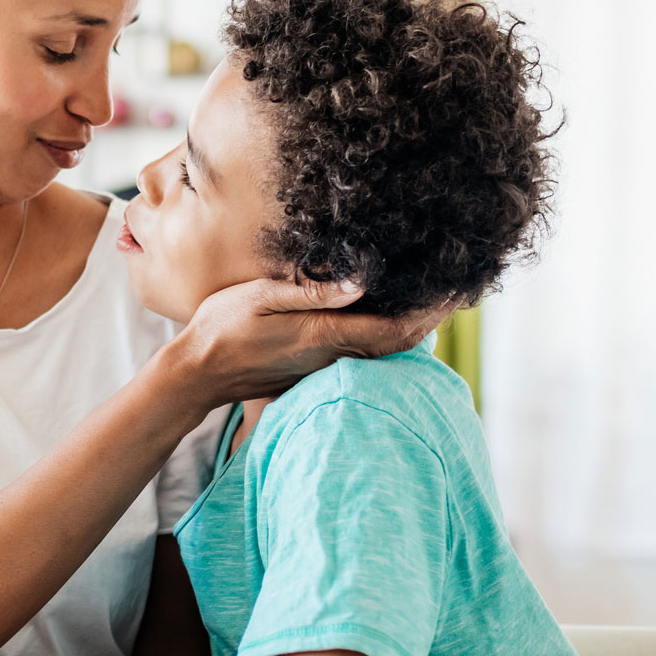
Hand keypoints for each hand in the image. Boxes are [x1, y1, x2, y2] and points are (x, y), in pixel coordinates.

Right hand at [173, 278, 451, 403]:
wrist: (199, 374)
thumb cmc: (223, 328)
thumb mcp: (262, 298)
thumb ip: (311, 291)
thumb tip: (361, 282)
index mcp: (324, 336)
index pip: (394, 329)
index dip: (429, 313)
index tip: (456, 292)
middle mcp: (332, 357)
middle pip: (398, 343)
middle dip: (430, 318)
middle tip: (455, 291)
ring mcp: (325, 367)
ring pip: (383, 350)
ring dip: (410, 328)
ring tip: (430, 299)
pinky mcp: (315, 370)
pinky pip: (363, 354)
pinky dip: (384, 336)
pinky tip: (386, 316)